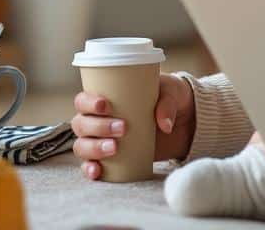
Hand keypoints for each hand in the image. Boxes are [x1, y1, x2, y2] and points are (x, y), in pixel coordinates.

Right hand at [71, 73, 195, 179]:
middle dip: (98, 127)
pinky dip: (89, 169)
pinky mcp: (111, 159)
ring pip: (82, 145)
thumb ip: (168, 104)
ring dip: (94, 148)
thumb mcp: (172, 93)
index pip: (83, 101)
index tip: (104, 106)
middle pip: (81, 124)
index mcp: (104, 99)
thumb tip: (165, 125)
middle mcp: (97, 120)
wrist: (183, 123)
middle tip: (122, 128)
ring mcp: (102, 141)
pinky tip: (96, 171)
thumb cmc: (170, 98)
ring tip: (114, 148)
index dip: (88, 103)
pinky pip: (91, 166)